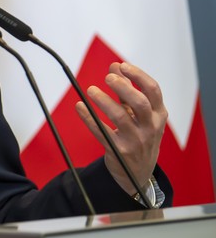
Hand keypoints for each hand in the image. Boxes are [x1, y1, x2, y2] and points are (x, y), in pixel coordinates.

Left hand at [74, 62, 167, 195]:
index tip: (122, 66)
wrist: (138, 172)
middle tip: (107, 78)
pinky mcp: (119, 151)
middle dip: (124, 88)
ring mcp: (136, 140)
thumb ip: (127, 90)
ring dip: (104, 102)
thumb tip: (115, 66)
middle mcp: (151, 127)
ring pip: (120, 118)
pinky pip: (102, 132)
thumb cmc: (139, 134)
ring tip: (91, 90)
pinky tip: (80, 107)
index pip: (153, 90)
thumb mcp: (139, 114)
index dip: (138, 76)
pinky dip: (89, 118)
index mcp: (158, 114)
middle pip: (140, 103)